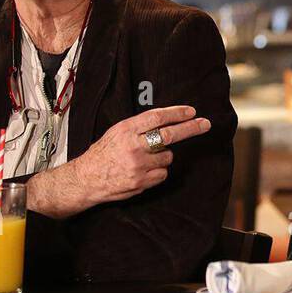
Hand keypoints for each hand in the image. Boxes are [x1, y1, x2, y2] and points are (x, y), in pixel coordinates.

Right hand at [28, 105, 210, 217]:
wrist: (86, 179)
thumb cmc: (103, 154)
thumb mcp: (116, 133)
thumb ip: (139, 128)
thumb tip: (167, 122)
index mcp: (126, 130)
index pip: (157, 117)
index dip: (177, 113)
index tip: (192, 111)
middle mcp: (133, 146)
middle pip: (170, 135)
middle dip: (191, 128)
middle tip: (205, 124)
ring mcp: (138, 165)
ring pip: (168, 157)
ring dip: (163, 157)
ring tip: (145, 159)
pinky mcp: (141, 181)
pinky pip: (163, 174)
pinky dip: (158, 172)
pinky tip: (144, 171)